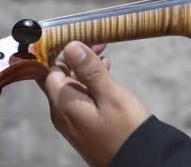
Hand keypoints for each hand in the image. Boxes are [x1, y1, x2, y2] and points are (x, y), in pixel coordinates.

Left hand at [36, 41, 149, 166]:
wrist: (141, 162)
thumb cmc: (127, 130)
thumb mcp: (110, 96)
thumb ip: (90, 70)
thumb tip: (70, 46)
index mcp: (63, 103)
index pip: (49, 69)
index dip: (60, 50)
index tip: (78, 35)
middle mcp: (62, 113)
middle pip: (59, 76)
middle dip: (74, 56)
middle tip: (96, 42)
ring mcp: (72, 121)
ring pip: (71, 85)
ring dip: (84, 67)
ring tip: (103, 53)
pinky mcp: (83, 125)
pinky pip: (79, 97)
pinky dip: (89, 82)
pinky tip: (104, 73)